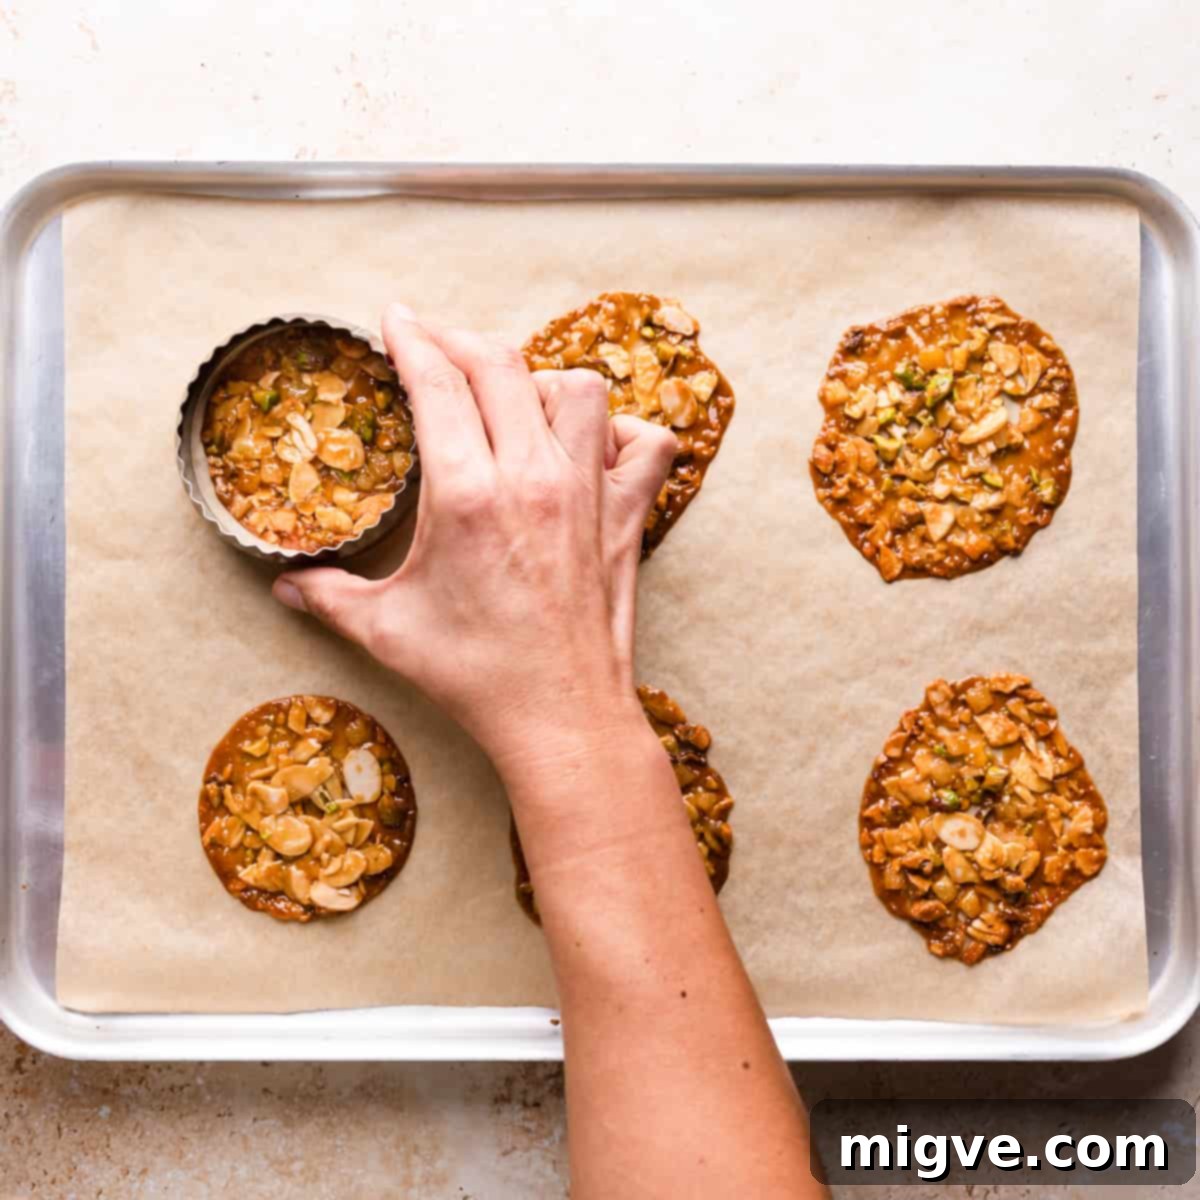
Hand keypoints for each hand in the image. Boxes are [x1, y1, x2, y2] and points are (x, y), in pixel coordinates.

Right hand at [272, 303, 676, 766]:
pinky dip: (623, 431)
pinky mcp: (627, 516)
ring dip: (540, 380)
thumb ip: (328, 594)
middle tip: (433, 343)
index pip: (439, 383)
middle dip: (459, 339)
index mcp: (468, 494)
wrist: (561, 716)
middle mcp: (533, 478)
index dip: (412, 338)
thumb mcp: (386, 630)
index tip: (395, 318)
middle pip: (501, 365)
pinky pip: (648, 443)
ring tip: (512, 400)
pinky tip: (592, 446)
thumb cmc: (476, 676)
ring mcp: (589, 492)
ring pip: (579, 387)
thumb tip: (283, 584)